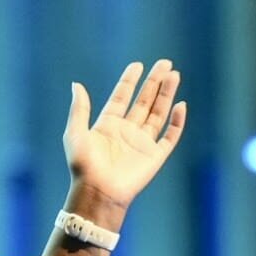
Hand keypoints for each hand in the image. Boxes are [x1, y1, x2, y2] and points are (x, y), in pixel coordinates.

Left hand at [63, 60, 186, 214]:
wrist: (98, 192)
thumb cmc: (83, 166)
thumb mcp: (75, 133)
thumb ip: (79, 108)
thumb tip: (76, 84)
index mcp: (108, 124)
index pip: (122, 96)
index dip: (130, 80)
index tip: (137, 65)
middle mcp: (127, 131)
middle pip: (144, 100)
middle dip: (154, 82)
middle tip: (165, 63)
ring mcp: (142, 143)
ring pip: (158, 113)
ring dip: (166, 94)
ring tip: (174, 74)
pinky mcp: (155, 156)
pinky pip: (170, 136)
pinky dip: (176, 121)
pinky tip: (180, 104)